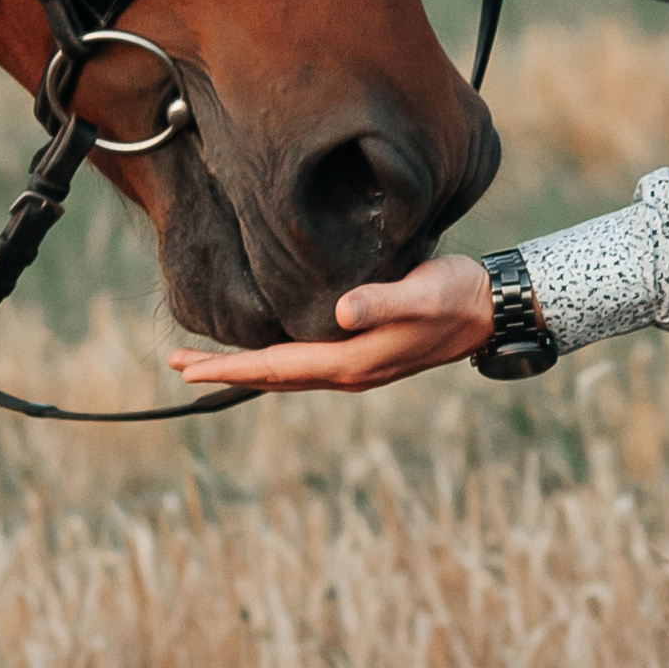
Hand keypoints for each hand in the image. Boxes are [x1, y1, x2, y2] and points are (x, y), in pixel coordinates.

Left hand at [167, 251, 496, 394]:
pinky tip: (266, 348)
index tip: (188, 366)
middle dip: (225, 371)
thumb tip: (338, 313)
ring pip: (287, 372)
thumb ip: (381, 301)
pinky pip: (305, 363)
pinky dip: (274, 360)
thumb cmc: (456, 294)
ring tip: (208, 360)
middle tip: (177, 364)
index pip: (277, 367)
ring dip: (246, 367)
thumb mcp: (422, 291)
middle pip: (273, 376)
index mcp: (352, 361)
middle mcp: (348, 371)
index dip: (230, 367)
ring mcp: (356, 367)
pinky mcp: (364, 354)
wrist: (491, 309)